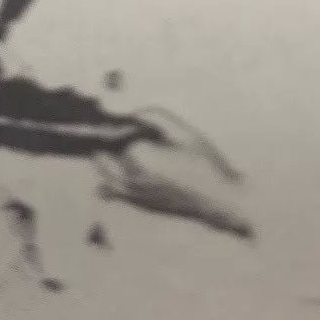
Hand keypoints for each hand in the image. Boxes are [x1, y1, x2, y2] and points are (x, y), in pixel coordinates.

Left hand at [94, 112, 252, 239]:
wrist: (218, 198)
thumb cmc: (203, 164)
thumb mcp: (182, 131)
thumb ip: (154, 116)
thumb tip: (134, 116)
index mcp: (139, 157)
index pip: (116, 134)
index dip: (124, 125)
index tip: (135, 122)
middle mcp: (129, 177)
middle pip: (101, 153)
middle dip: (111, 141)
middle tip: (130, 134)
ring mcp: (131, 193)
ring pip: (103, 172)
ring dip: (108, 159)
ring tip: (125, 150)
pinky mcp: (137, 203)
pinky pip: (110, 191)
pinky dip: (109, 180)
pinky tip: (121, 172)